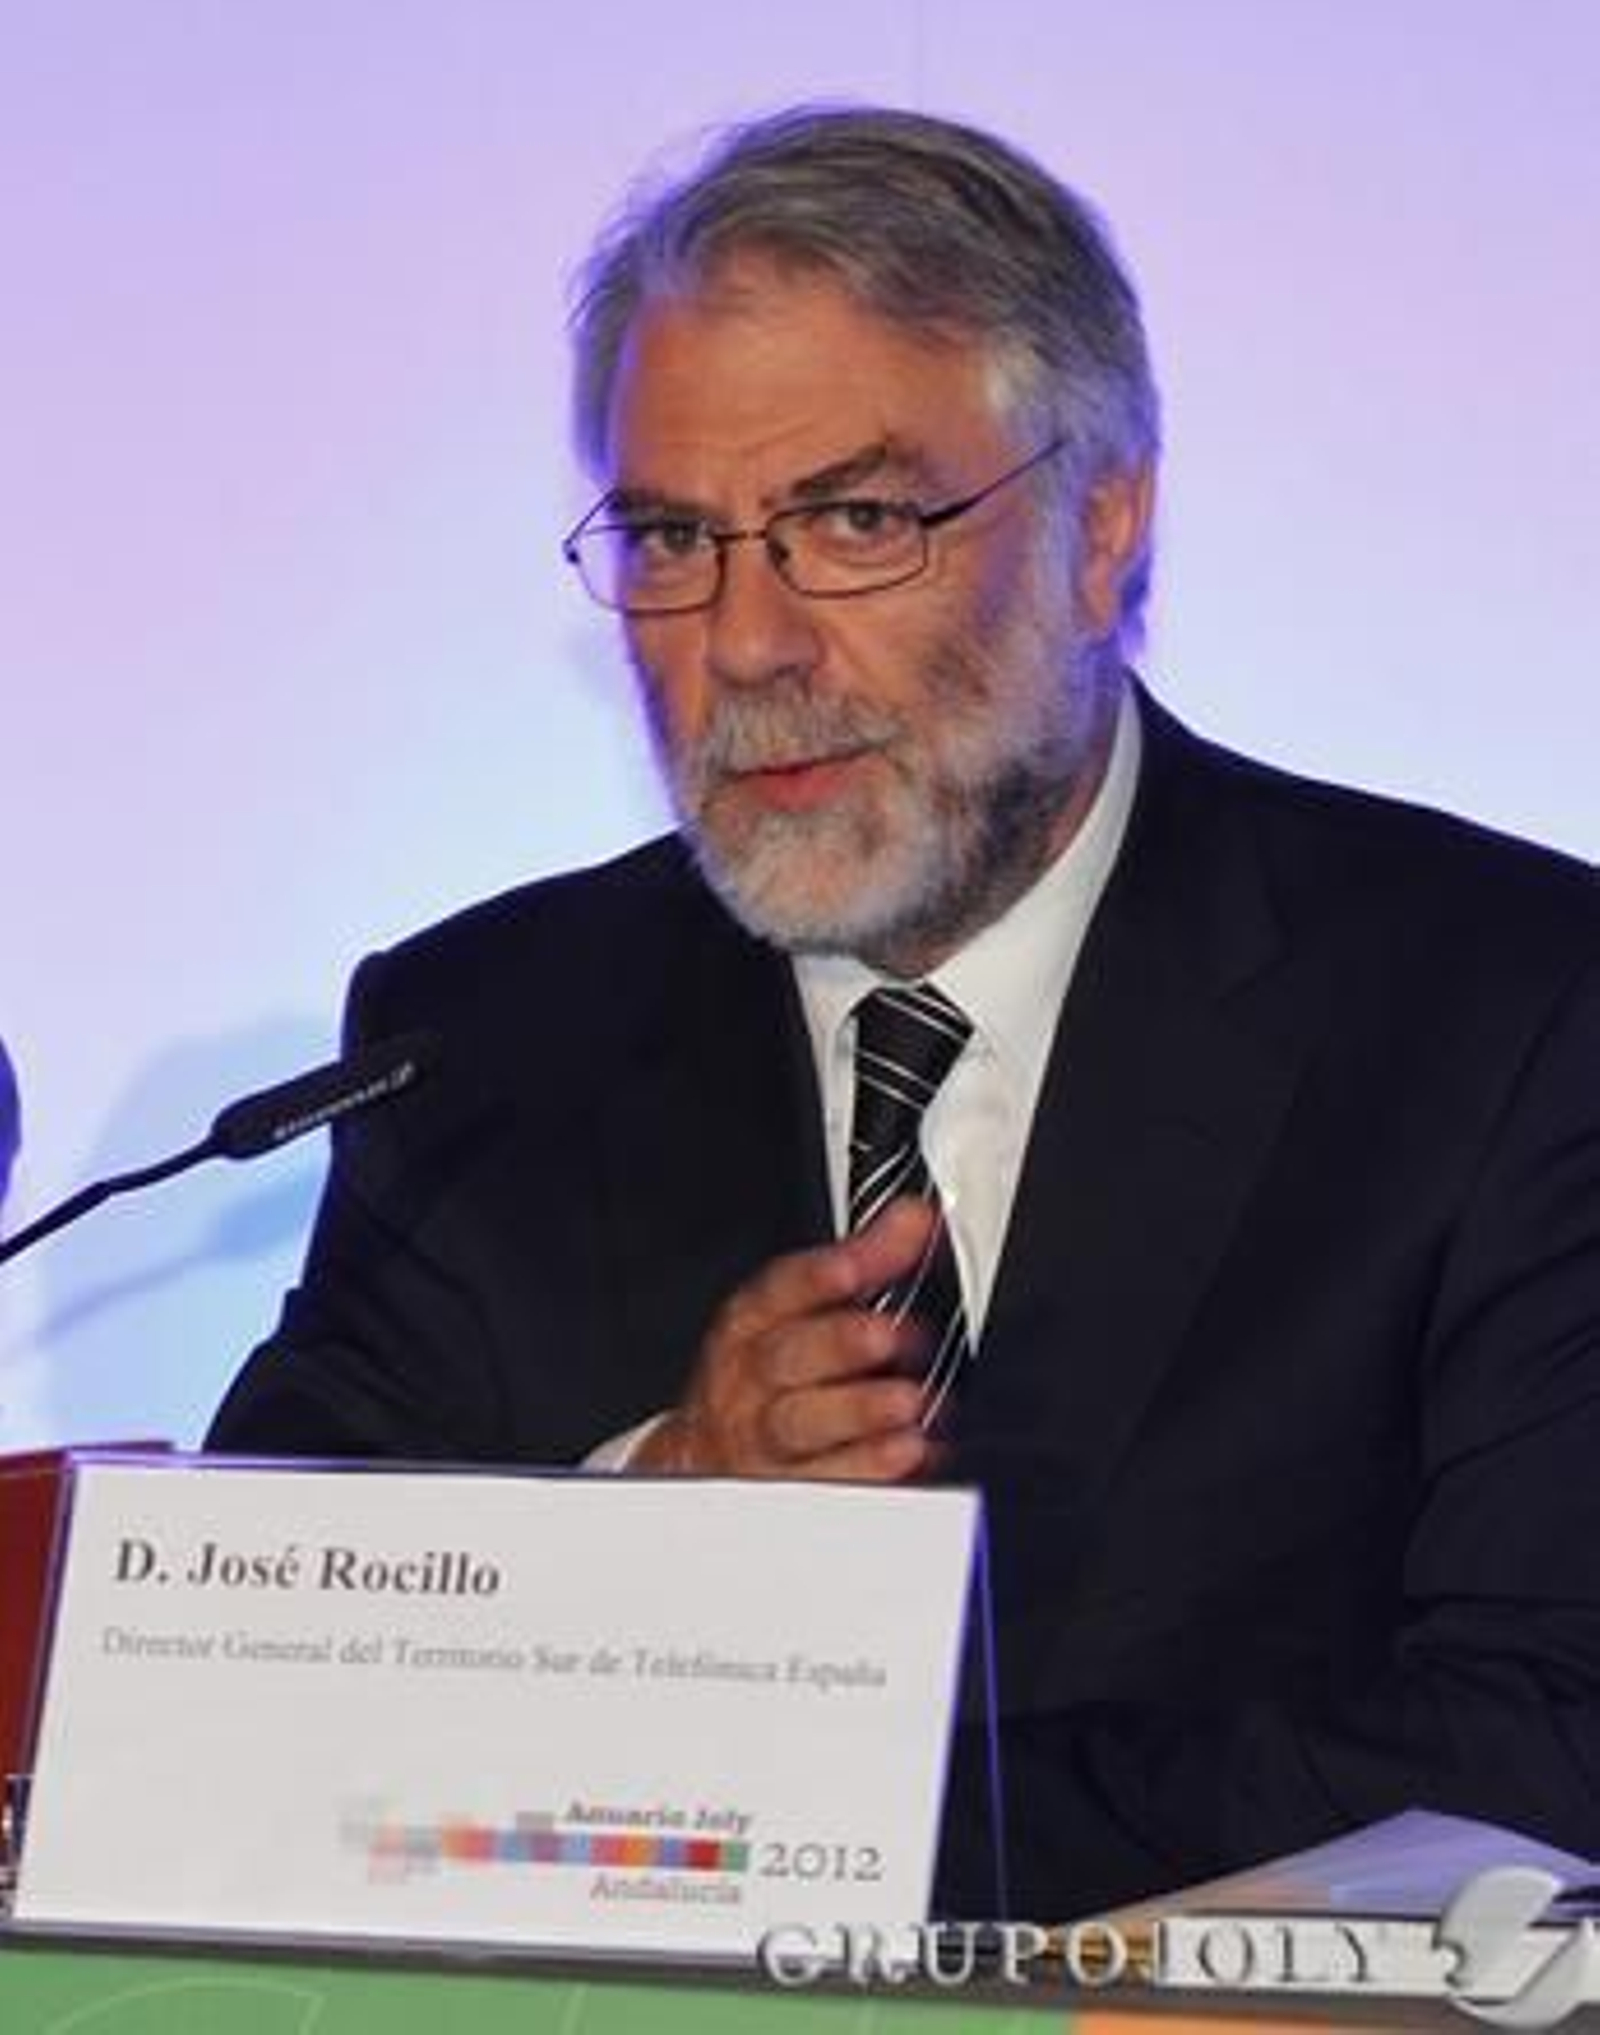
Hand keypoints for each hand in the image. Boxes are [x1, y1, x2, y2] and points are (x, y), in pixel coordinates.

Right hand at [631, 1198, 940, 1481]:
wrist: (710, 1458)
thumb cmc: (770, 1374)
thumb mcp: (802, 1309)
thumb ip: (865, 1259)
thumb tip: (916, 1218)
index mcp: (750, 1324)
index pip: (776, 1292)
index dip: (814, 1278)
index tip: (851, 1267)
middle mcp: (750, 1383)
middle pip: (783, 1360)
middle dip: (835, 1345)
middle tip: (885, 1335)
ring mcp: (763, 1444)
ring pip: (798, 1427)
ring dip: (856, 1413)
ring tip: (908, 1402)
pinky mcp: (788, 1493)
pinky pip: (826, 1486)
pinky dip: (868, 1470)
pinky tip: (909, 1452)